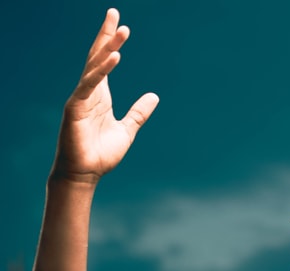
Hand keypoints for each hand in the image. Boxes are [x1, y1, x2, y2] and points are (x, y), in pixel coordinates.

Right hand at [51, 8, 158, 183]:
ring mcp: (81, 98)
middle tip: (116, 13)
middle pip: (97, 57)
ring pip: (94, 67)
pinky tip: (114, 57)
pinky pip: (89, 84)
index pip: (104, 61)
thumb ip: (139, 113)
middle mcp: (89, 92)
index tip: (118, 22)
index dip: (110, 41)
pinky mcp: (75, 107)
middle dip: (107, 35)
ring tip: (122, 32)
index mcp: (100, 95)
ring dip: (108, 48)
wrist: (86, 174)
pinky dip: (101, 71)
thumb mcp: (128, 130)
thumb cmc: (101, 153)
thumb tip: (154, 96)